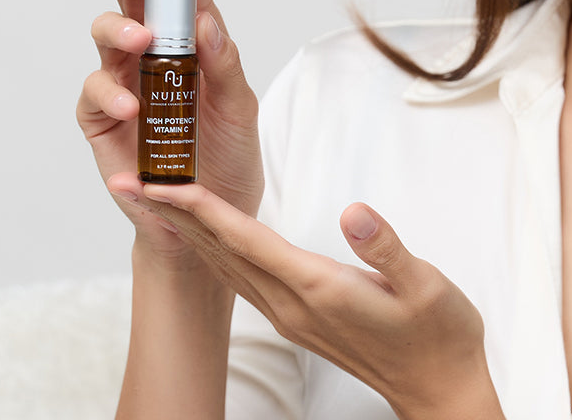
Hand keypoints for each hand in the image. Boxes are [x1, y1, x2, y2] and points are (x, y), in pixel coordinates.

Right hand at [77, 0, 263, 256]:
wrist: (207, 220)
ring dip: (120, 29)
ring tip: (143, 39)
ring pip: (106, 36)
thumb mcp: (240, 108)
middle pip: (135, 2)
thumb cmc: (228, 157)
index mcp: (194, 44)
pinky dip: (111, 94)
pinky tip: (134, 105)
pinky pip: (95, 95)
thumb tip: (207, 21)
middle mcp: (155, 55)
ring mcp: (125, 83)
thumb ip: (224, 64)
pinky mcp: (102, 119)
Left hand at [140, 185, 505, 419]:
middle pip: (222, 253)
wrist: (439, 389)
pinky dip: (217, 251)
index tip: (163, 184)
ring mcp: (293, 316)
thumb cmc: (438, 333)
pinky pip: (244, 279)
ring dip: (189, 233)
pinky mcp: (300, 319)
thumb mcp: (426, 285)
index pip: (247, 240)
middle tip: (132, 183)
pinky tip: (212, 239)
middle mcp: (293, 305)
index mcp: (318, 289)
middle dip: (175, 216)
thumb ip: (386, 249)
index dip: (203, 209)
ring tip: (158, 203)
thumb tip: (354, 212)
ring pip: (227, 267)